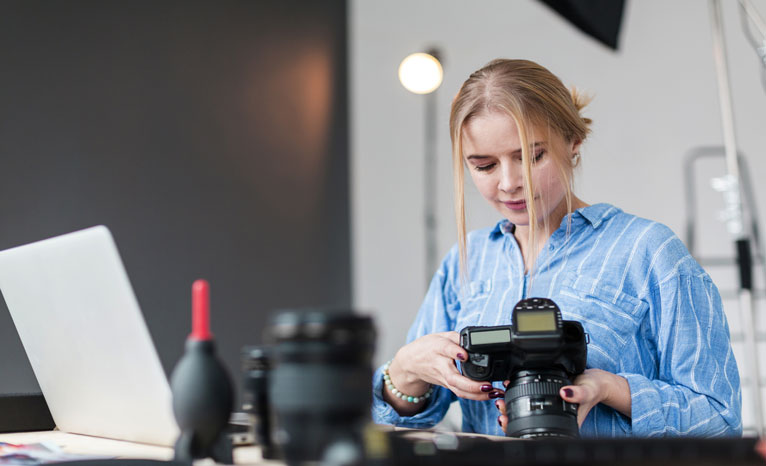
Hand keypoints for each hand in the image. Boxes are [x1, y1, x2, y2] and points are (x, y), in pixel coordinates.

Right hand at [385, 332, 503, 411]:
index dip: (455, 352)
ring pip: (459, 390)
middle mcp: (440, 366)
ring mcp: (444, 379)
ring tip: (493, 392)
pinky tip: (489, 395)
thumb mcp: (441, 336)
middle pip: (454, 378)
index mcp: (438, 349)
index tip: (464, 355)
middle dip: (471, 385)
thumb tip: (473, 340)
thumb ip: (457, 337)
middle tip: (487, 385)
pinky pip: (461, 393)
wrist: (412, 363)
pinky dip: (476, 396)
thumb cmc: (428, 348)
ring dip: (477, 395)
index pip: (446, 349)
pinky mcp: (448, 386)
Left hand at [495, 369, 630, 431]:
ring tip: (501, 401)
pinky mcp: (546, 398)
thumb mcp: (588, 389)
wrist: (596, 382)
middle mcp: (554, 417)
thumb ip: (579, 393)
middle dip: (511, 416)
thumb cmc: (594, 388)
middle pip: (528, 423)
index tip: (505, 417)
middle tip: (500, 407)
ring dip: (512, 408)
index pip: (537, 429)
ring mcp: (549, 409)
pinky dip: (517, 397)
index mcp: (563, 422)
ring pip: (526, 413)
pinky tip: (509, 391)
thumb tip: (565, 393)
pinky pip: (529, 401)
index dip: (519, 427)